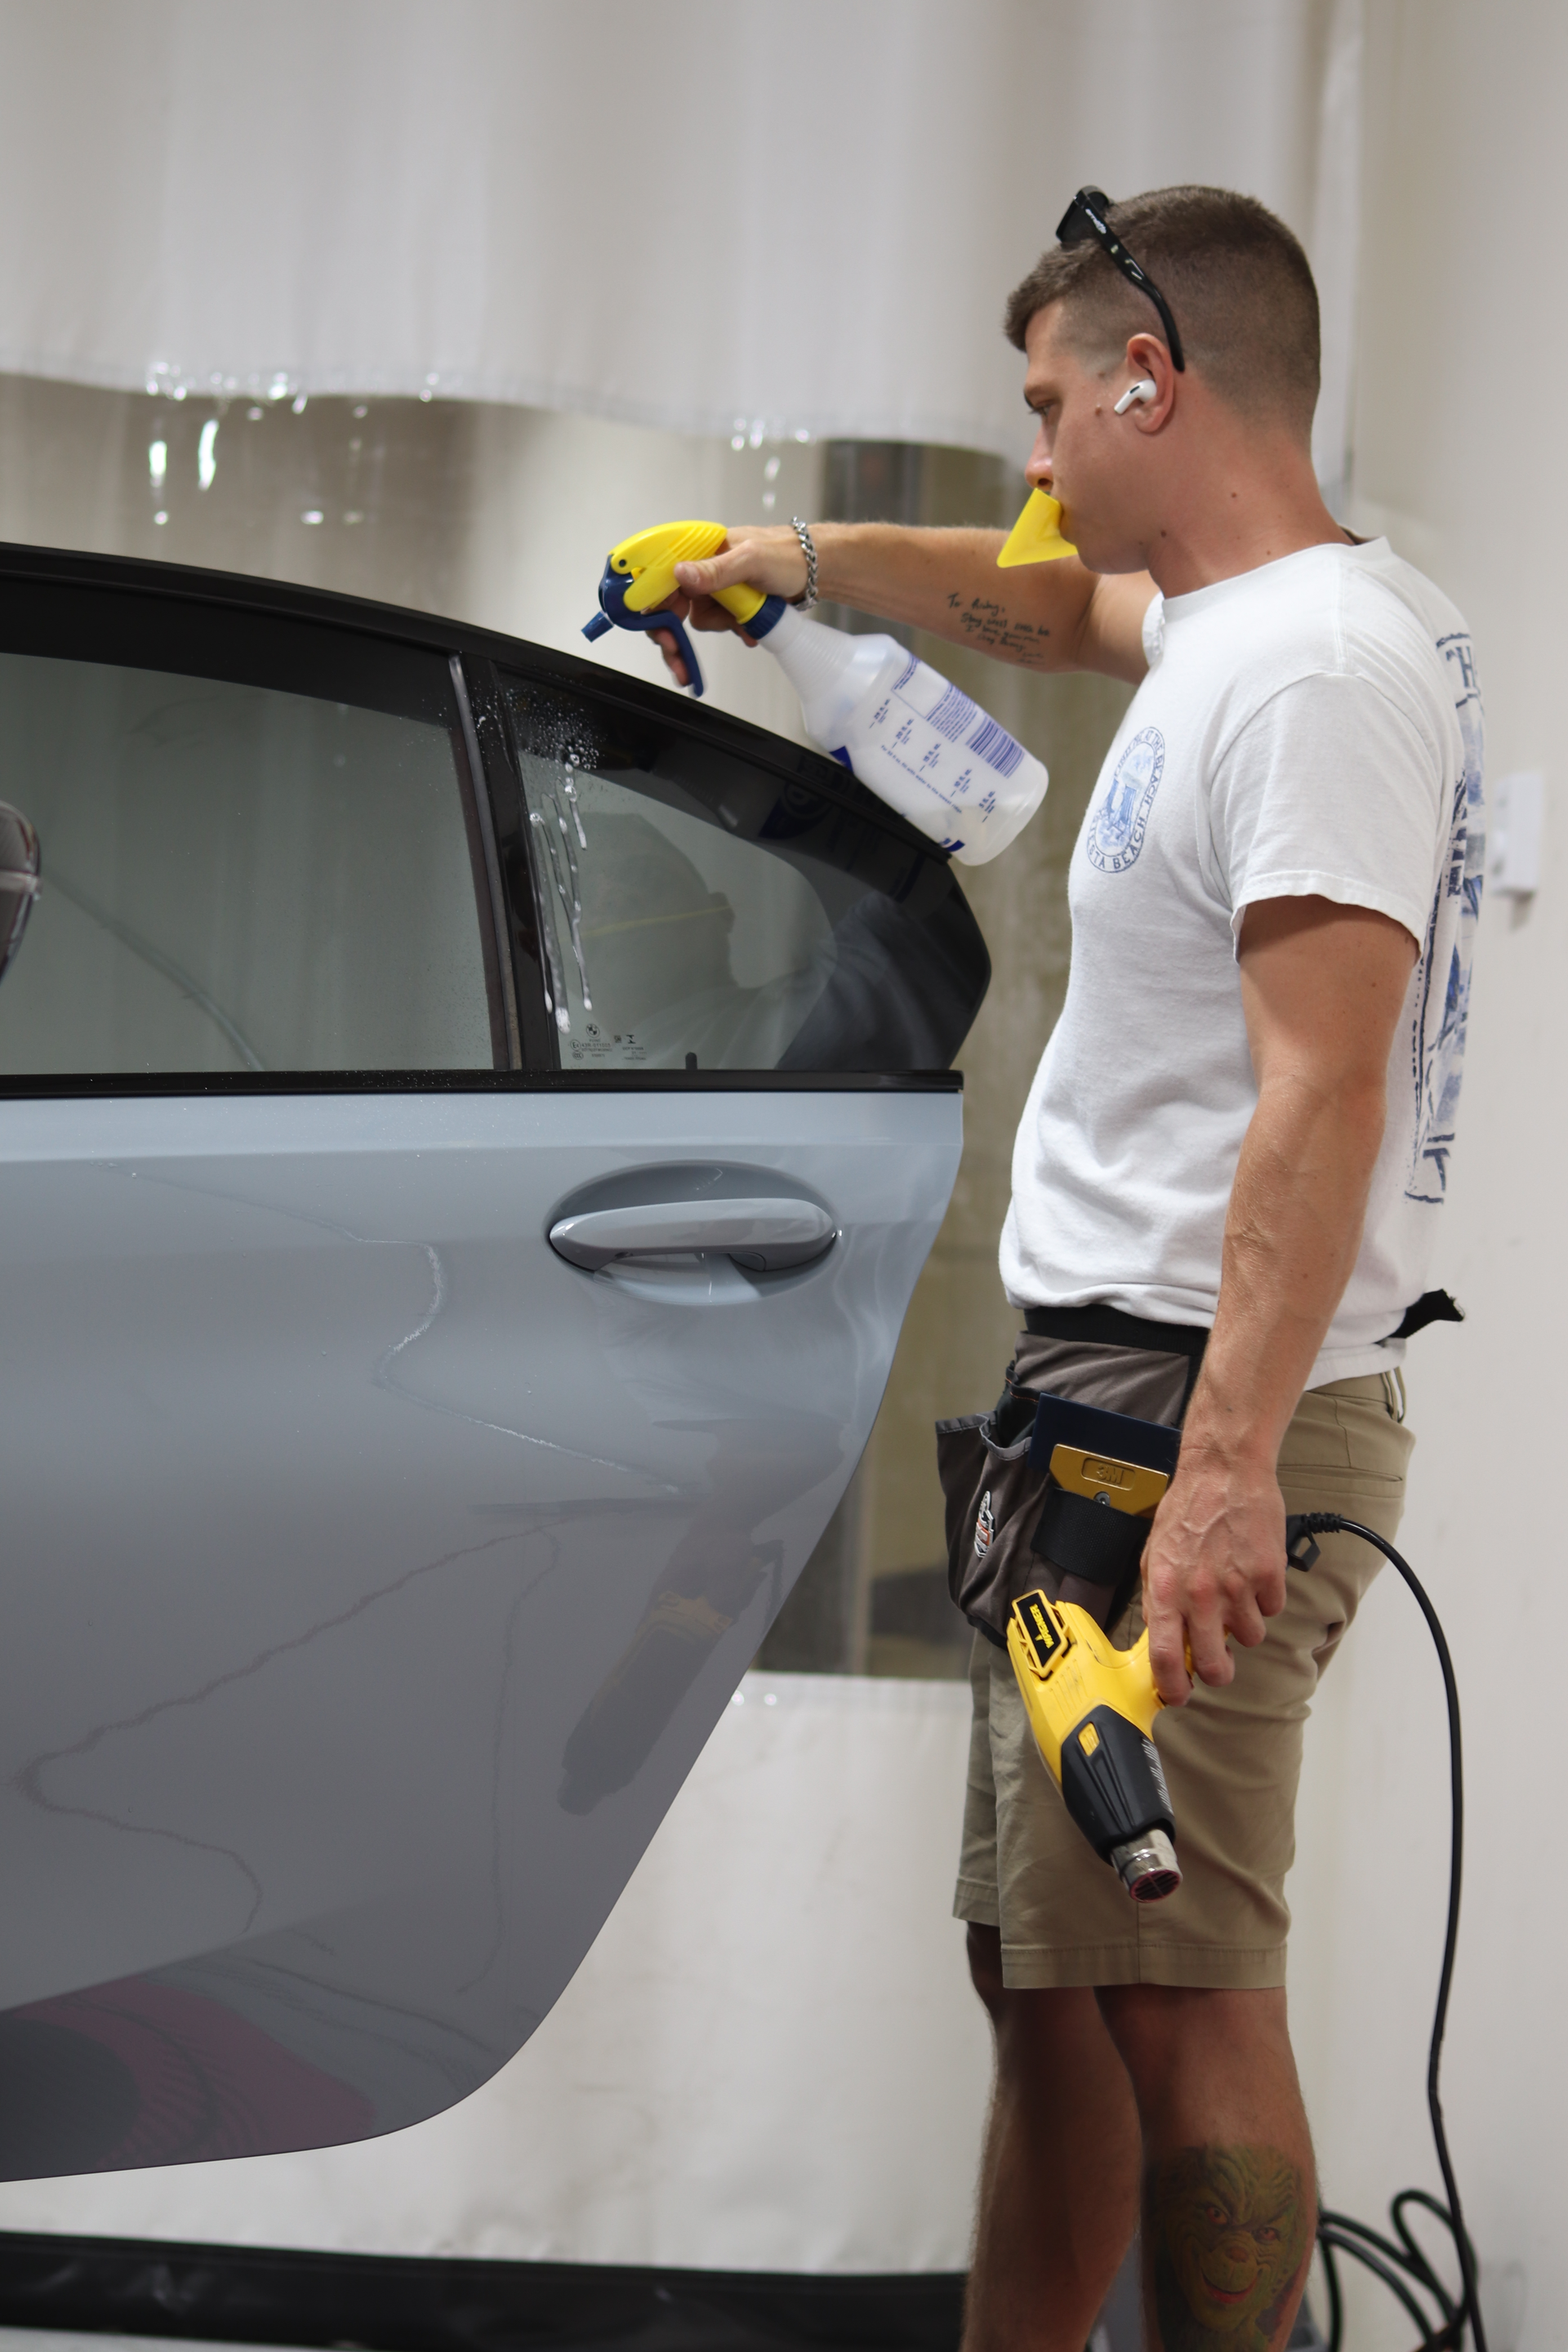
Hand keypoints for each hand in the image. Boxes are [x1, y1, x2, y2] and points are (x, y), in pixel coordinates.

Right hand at [648, 524, 810, 686]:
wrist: (815, 569)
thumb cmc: (787, 555)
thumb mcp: (751, 560)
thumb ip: (715, 569)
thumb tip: (680, 574)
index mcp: (699, 550)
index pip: (660, 579)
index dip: (653, 610)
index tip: (661, 636)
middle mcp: (702, 567)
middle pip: (671, 606)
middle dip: (676, 636)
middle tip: (681, 665)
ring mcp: (714, 586)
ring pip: (698, 620)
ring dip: (722, 628)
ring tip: (746, 622)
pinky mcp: (727, 601)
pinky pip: (719, 624)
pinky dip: (733, 629)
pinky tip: (749, 629)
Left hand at [1140, 1445, 1286, 1704]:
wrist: (1224, 1472)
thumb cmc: (1188, 1509)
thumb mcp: (1154, 1555)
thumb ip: (1158, 1599)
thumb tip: (1161, 1639)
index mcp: (1164, 1590)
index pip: (1164, 1658)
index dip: (1173, 1688)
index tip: (1179, 1696)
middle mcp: (1199, 1595)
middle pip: (1215, 1666)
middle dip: (1218, 1672)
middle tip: (1219, 1660)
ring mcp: (1237, 1587)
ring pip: (1250, 1638)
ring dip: (1244, 1624)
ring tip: (1235, 1590)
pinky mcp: (1268, 1575)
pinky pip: (1272, 1609)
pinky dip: (1266, 1599)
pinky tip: (1252, 1572)